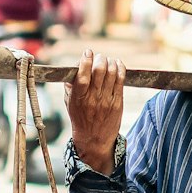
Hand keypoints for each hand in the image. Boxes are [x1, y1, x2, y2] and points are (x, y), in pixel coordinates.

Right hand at [65, 49, 125, 171]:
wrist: (94, 140)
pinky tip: (117, 64)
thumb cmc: (80, 119)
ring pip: (112, 73)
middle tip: (98, 57)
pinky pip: (121, 80)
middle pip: (99, 70)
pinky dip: (120, 68)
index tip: (87, 52)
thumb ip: (70, 85)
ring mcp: (107, 100)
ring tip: (107, 61)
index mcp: (79, 98)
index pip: (82, 75)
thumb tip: (74, 66)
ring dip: (110, 62)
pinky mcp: (118, 103)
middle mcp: (93, 98)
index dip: (85, 60)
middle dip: (99, 59)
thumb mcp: (70, 103)